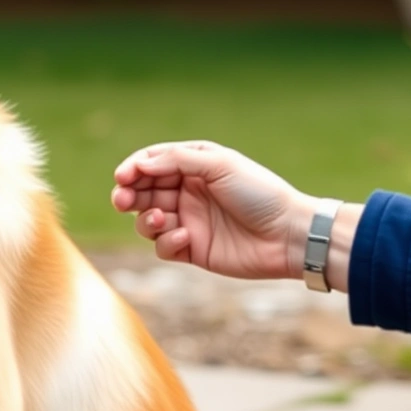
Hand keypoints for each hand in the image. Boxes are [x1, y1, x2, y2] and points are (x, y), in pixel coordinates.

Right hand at [111, 141, 318, 280]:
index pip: (152, 163)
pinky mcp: (192, 250)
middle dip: (128, 195)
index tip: (123, 176)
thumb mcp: (219, 165)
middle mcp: (188, 193)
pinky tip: (186, 236)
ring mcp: (188, 221)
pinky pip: (163, 246)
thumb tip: (140, 163)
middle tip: (122, 199)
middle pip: (143, 192)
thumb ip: (176, 160)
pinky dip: (167, 241)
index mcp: (195, 167)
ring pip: (147, 220)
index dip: (133, 168)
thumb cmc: (260, 193)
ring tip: (160, 218)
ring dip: (145, 219)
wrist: (288, 235)